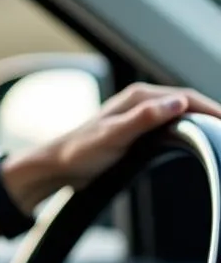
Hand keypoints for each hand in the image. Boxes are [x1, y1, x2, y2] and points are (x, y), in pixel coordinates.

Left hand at [4, 83, 220, 215]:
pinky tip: (198, 139)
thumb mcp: (112, 136)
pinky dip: (190, 128)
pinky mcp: (139, 128)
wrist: (58, 165)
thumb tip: (177, 102)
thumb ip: (143, 119)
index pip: (187, 97)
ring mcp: (140, 114)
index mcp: (138, 97)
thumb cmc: (80, 152)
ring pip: (182, 113)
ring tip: (220, 134)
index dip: (213, 109)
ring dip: (203, 120)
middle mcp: (141, 100)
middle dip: (213, 114)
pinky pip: (172, 124)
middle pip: (189, 103)